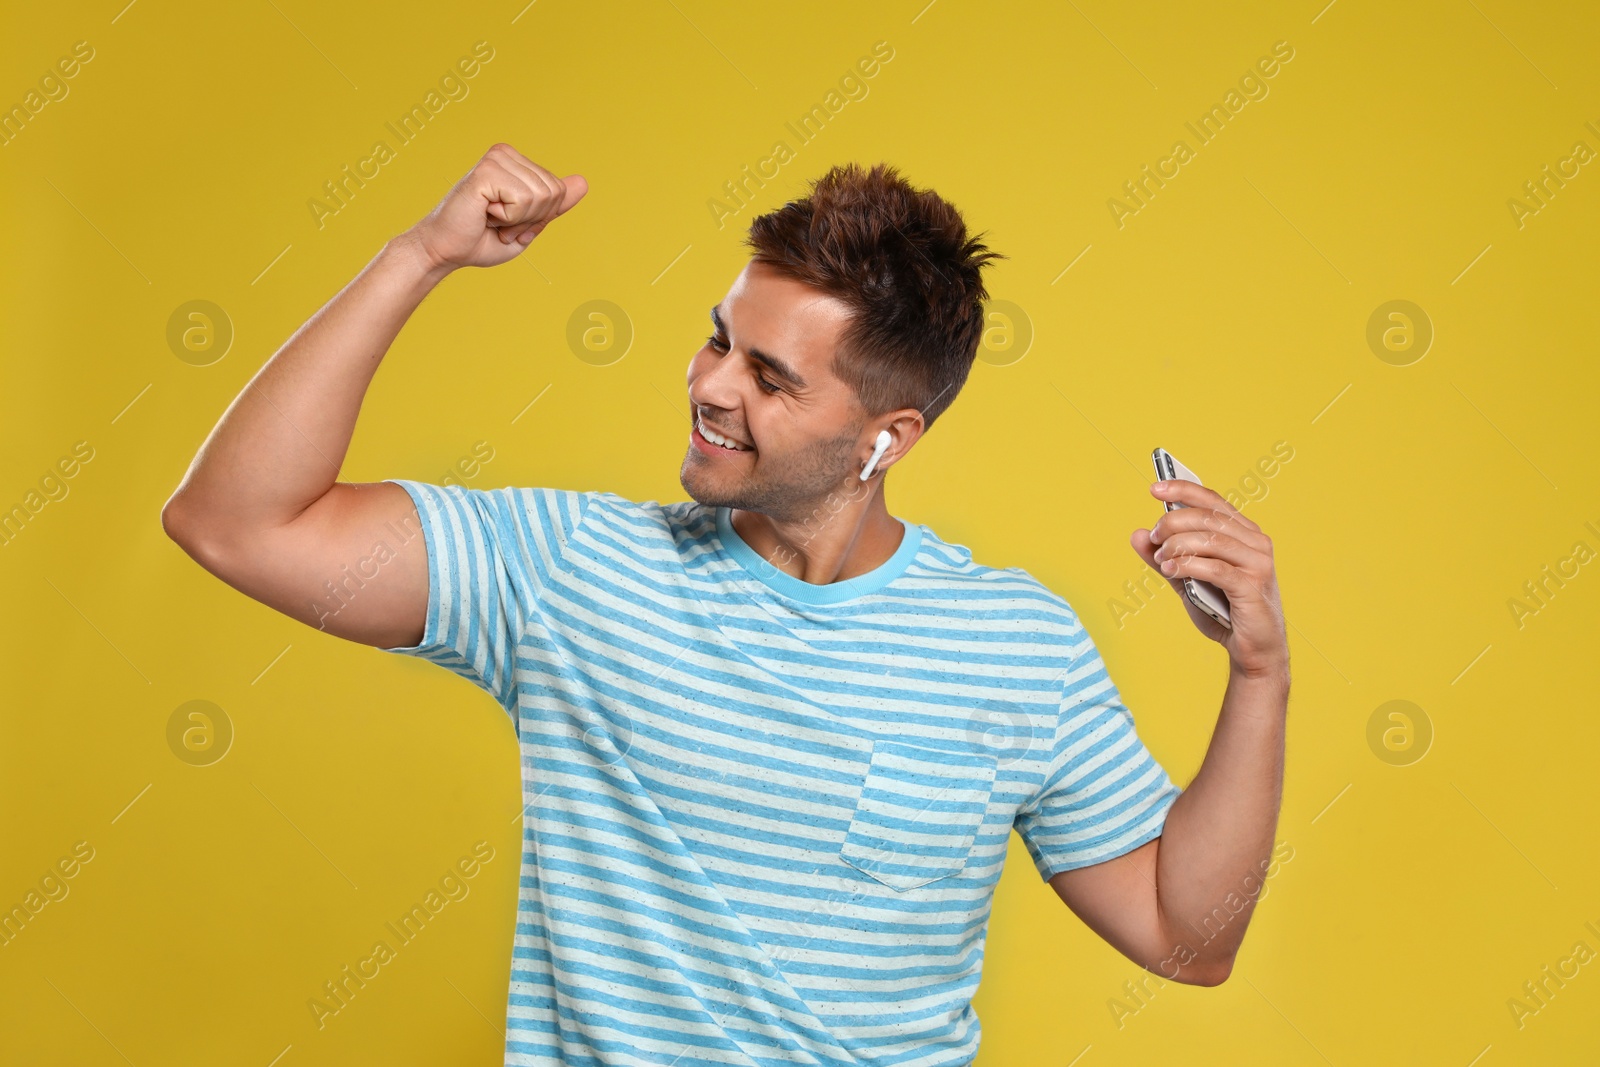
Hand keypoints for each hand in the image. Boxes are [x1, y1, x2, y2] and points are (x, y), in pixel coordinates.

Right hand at [406, 143, 586, 270]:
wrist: (446, 251)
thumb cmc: (483, 240)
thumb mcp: (530, 223)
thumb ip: (555, 204)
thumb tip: (583, 182)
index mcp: (517, 162)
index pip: (559, 190)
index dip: (540, 217)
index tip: (509, 221)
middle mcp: (506, 153)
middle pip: (553, 192)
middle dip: (531, 219)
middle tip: (499, 222)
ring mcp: (496, 159)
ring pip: (541, 196)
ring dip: (518, 220)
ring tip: (490, 218)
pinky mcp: (486, 171)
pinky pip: (522, 200)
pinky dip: (508, 218)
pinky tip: (484, 213)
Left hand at [1130, 480, 1287, 679]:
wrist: (1252, 651)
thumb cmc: (1223, 611)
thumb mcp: (1186, 580)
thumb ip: (1165, 557)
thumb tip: (1138, 534)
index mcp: (1244, 533)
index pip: (1212, 500)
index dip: (1183, 490)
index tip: (1155, 488)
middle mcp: (1255, 542)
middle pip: (1207, 518)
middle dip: (1172, 523)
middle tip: (1154, 538)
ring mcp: (1257, 563)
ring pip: (1210, 539)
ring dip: (1177, 546)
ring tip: (1161, 560)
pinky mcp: (1252, 586)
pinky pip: (1214, 567)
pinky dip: (1187, 565)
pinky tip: (1170, 570)